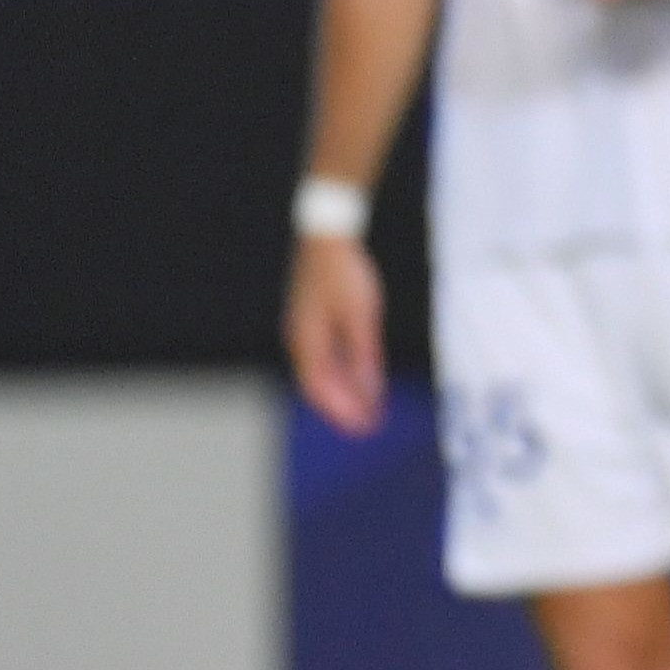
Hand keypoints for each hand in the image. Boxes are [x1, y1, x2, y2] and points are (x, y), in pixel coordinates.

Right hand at [287, 229, 387, 436]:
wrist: (328, 239)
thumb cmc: (343, 274)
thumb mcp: (361, 317)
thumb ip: (364, 355)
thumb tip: (369, 391)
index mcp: (307, 341)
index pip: (319, 388)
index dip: (339, 412)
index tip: (361, 430)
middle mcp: (301, 340)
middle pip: (319, 385)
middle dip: (342, 408)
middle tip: (366, 428)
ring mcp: (305, 330)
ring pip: (323, 372)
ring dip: (344, 393)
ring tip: (367, 410)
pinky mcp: (315, 321)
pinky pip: (327, 357)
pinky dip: (343, 373)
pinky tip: (362, 381)